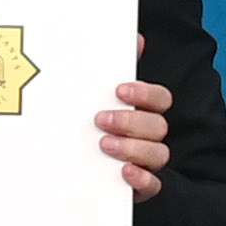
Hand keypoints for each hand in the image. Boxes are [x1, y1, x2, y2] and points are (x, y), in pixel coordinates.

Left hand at [99, 37, 170, 201]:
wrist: (66, 165)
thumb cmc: (85, 123)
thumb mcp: (93, 94)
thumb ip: (111, 69)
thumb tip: (135, 38)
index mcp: (142, 110)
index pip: (160, 98)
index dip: (145, 93)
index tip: (120, 90)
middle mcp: (148, 135)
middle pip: (158, 125)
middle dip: (131, 121)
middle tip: (101, 119)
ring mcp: (145, 161)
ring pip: (159, 154)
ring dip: (133, 147)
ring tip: (104, 144)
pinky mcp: (138, 187)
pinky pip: (153, 186)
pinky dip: (143, 179)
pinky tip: (126, 172)